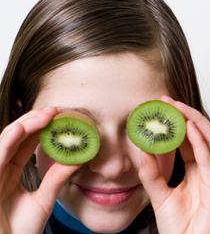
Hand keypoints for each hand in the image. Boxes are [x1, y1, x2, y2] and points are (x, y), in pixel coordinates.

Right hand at [0, 107, 78, 233]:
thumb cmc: (19, 230)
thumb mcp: (44, 200)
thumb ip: (57, 178)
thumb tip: (79, 158)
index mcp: (10, 173)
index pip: (25, 144)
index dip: (41, 128)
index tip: (61, 116)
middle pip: (14, 137)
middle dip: (34, 121)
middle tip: (56, 110)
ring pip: (5, 141)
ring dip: (24, 125)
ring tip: (45, 115)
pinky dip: (7, 142)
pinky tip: (20, 130)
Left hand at [136, 96, 209, 233]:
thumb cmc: (182, 230)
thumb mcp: (160, 195)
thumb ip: (152, 173)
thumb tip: (141, 149)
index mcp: (202, 172)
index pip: (194, 140)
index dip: (180, 121)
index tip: (161, 107)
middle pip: (206, 135)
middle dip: (188, 114)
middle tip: (167, 100)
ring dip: (196, 121)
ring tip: (178, 108)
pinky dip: (201, 142)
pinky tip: (189, 129)